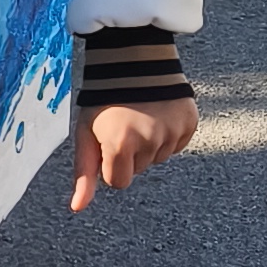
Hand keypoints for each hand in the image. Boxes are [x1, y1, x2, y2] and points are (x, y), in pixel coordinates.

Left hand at [71, 96, 196, 212]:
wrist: (132, 59)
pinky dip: (168, 133)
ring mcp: (172, 131)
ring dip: (149, 143)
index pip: (118, 182)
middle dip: (131, 152)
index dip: (110, 163)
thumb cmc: (102, 98)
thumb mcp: (86, 133)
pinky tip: (157, 112)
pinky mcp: (189, 122)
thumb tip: (77, 208)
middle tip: (124, 122)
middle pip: (139, 169)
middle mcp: (150, 140)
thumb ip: (84, 173)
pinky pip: (177, 144)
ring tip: (140, 114)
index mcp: (121, 144)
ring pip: (158, 157)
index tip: (108, 140)